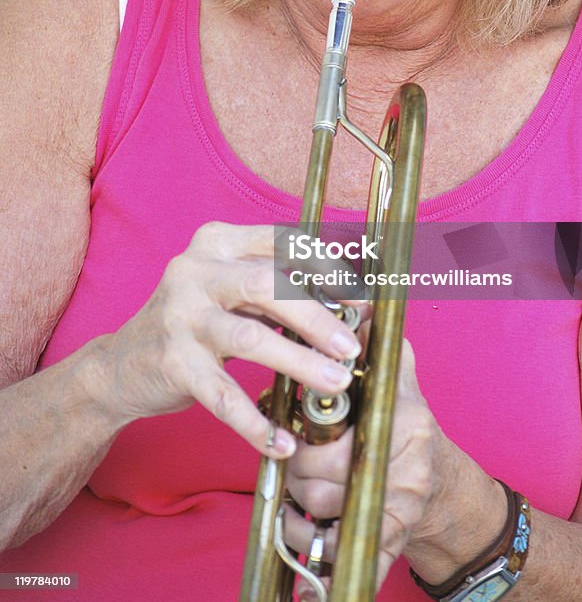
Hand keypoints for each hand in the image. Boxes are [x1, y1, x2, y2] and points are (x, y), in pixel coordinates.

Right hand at [91, 222, 361, 456]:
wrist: (120, 365)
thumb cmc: (195, 321)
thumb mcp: (230, 289)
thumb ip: (278, 289)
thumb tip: (350, 302)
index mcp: (217, 242)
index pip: (280, 243)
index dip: (325, 267)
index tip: (359, 295)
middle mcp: (195, 271)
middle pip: (268, 286)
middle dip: (317, 316)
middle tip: (352, 346)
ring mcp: (180, 317)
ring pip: (251, 339)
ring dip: (300, 363)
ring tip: (336, 383)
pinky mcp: (173, 364)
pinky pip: (223, 397)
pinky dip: (255, 423)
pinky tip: (282, 442)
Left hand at [283, 339, 446, 594]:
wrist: (446, 486)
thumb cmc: (411, 427)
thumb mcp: (401, 382)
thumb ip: (379, 343)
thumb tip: (359, 302)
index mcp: (406, 422)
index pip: (342, 429)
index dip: (308, 436)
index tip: (294, 432)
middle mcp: (407, 468)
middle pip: (323, 476)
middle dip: (297, 471)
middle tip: (291, 463)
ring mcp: (401, 509)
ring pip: (325, 515)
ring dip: (297, 515)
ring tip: (292, 503)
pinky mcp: (393, 544)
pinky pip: (352, 562)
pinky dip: (323, 574)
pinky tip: (307, 581)